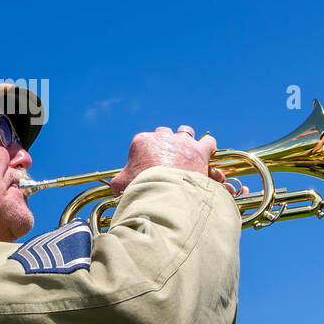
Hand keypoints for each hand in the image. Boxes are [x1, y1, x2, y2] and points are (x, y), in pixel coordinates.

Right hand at [109, 125, 244, 199]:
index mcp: (142, 141)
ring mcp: (182, 142)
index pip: (146, 140)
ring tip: (187, 153)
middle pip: (165, 133)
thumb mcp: (121, 185)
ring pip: (186, 132)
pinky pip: (208, 142)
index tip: (151, 162)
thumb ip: (119, 182)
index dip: (149, 151)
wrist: (161, 191)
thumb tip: (115, 187)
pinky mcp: (199, 150)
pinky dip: (208, 148)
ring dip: (186, 141)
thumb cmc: (139, 187)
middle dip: (167, 142)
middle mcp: (162, 137)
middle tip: (168, 157)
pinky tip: (206, 156)